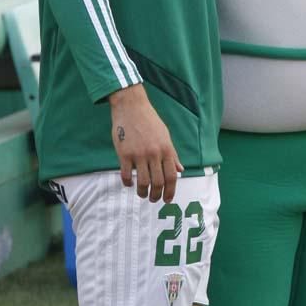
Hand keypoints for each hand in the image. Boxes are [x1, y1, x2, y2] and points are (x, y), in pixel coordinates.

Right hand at [109, 84, 182, 203]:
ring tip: (141, 194)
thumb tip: (180, 170)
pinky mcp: (124, 153)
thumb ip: (172, 154)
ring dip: (142, 193)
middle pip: (158, 183)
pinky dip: (128, 183)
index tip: (167, 199)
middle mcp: (154, 153)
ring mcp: (139, 154)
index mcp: (166, 149)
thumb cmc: (149, 120)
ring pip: (143, 182)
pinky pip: (126, 175)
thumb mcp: (165, 136)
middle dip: (156, 196)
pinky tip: (129, 183)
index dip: (170, 191)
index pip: (171, 177)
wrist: (131, 106)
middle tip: (153, 199)